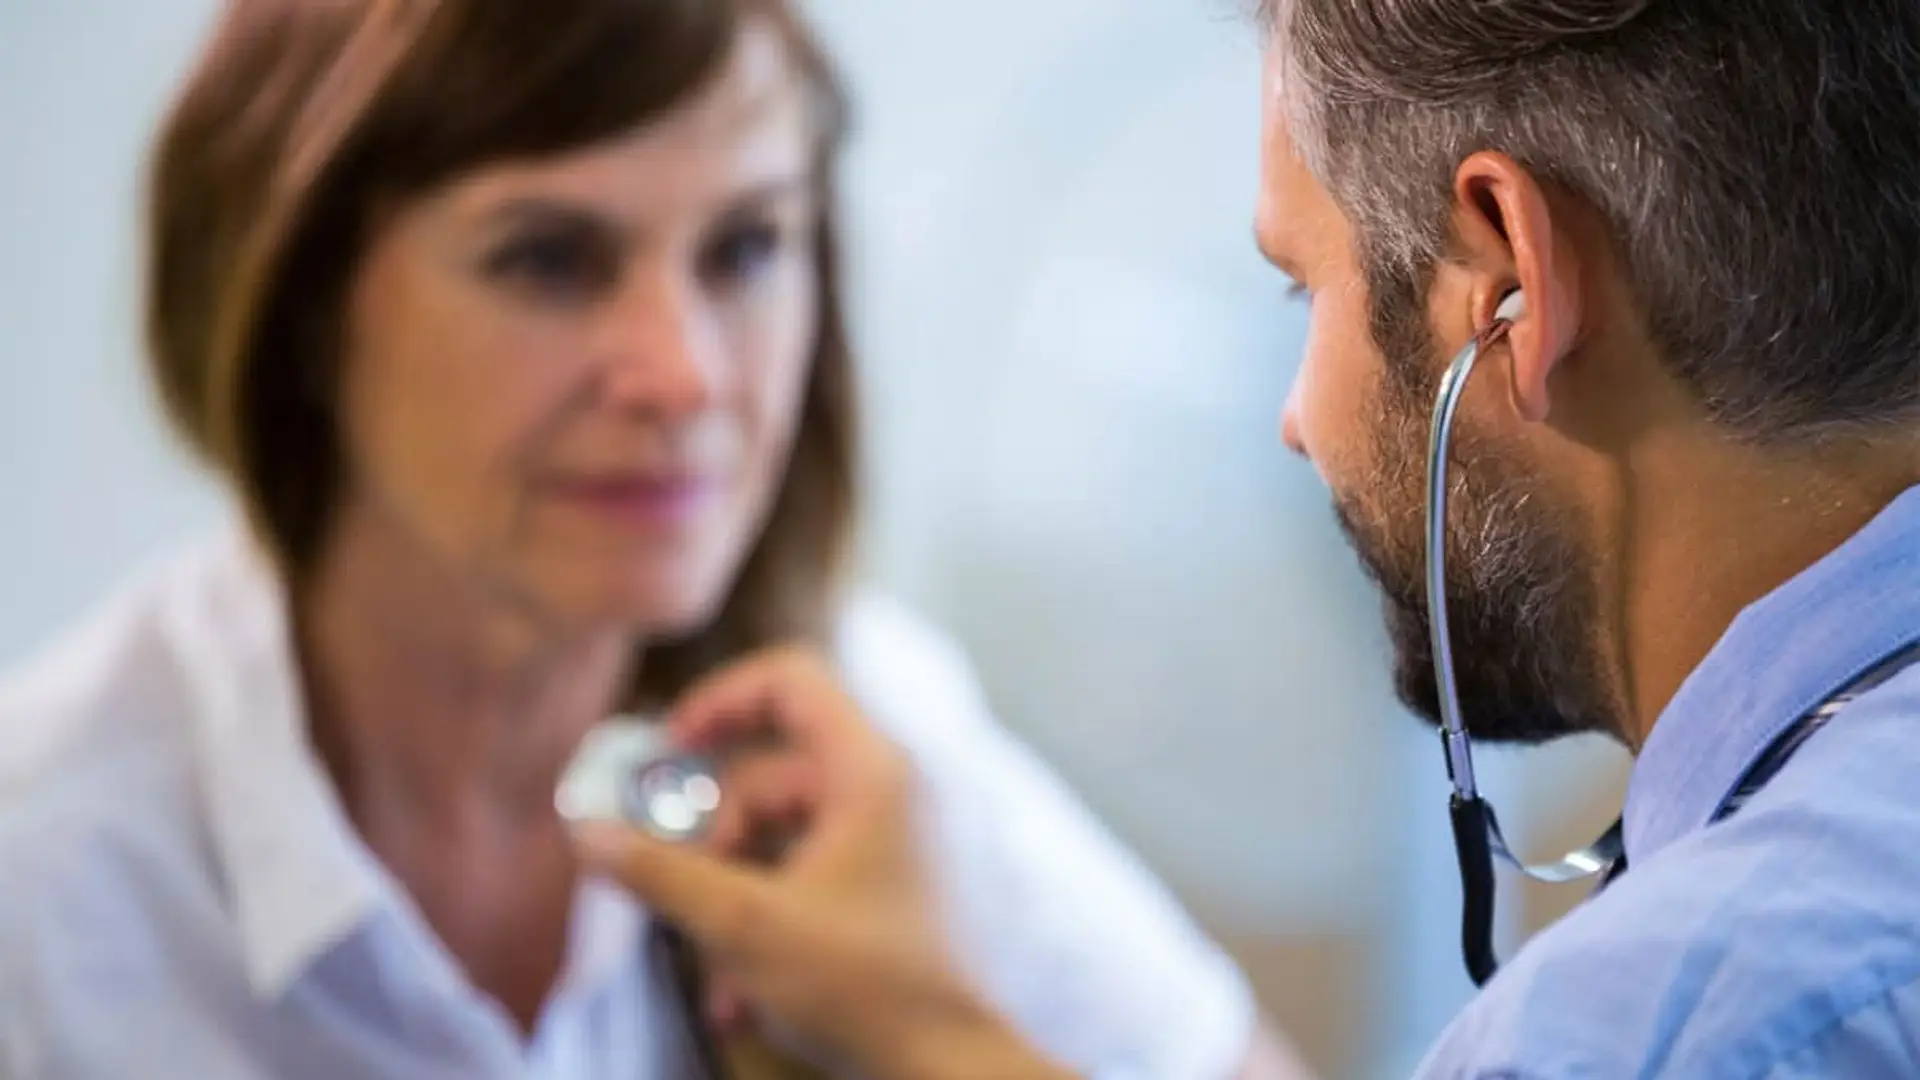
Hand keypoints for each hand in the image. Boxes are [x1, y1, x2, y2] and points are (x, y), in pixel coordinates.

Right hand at [573, 646, 1073, 1079]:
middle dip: (714, 839)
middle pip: (771, 771)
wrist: (952, 1066)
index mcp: (871, 769)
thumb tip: (589, 832)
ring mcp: (897, 835)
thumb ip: (663, 873)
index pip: (790, 678)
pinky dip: (770, 917)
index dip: (720, 700)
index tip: (667, 750)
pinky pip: (811, 872)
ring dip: (734, 897)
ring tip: (717, 973)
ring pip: (783, 834)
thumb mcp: (744, 926)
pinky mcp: (893, 881)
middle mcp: (891, 787)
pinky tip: (743, 992)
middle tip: (679, 893)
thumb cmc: (870, 987)